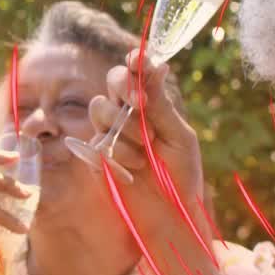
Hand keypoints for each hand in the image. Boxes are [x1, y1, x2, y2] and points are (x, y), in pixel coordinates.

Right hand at [88, 49, 206, 237]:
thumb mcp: (179, 137)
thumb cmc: (181, 175)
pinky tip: (133, 171)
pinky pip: (98, 142)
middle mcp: (127, 113)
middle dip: (125, 89)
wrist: (168, 215)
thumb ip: (162, 105)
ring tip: (145, 154)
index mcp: (150, 105)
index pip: (137, 73)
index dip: (136, 62)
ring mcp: (108, 133)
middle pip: (113, 81)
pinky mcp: (94, 155)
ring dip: (126, 130)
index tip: (139, 60)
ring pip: (101, 109)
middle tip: (141, 104)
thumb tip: (158, 66)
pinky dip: (119, 156)